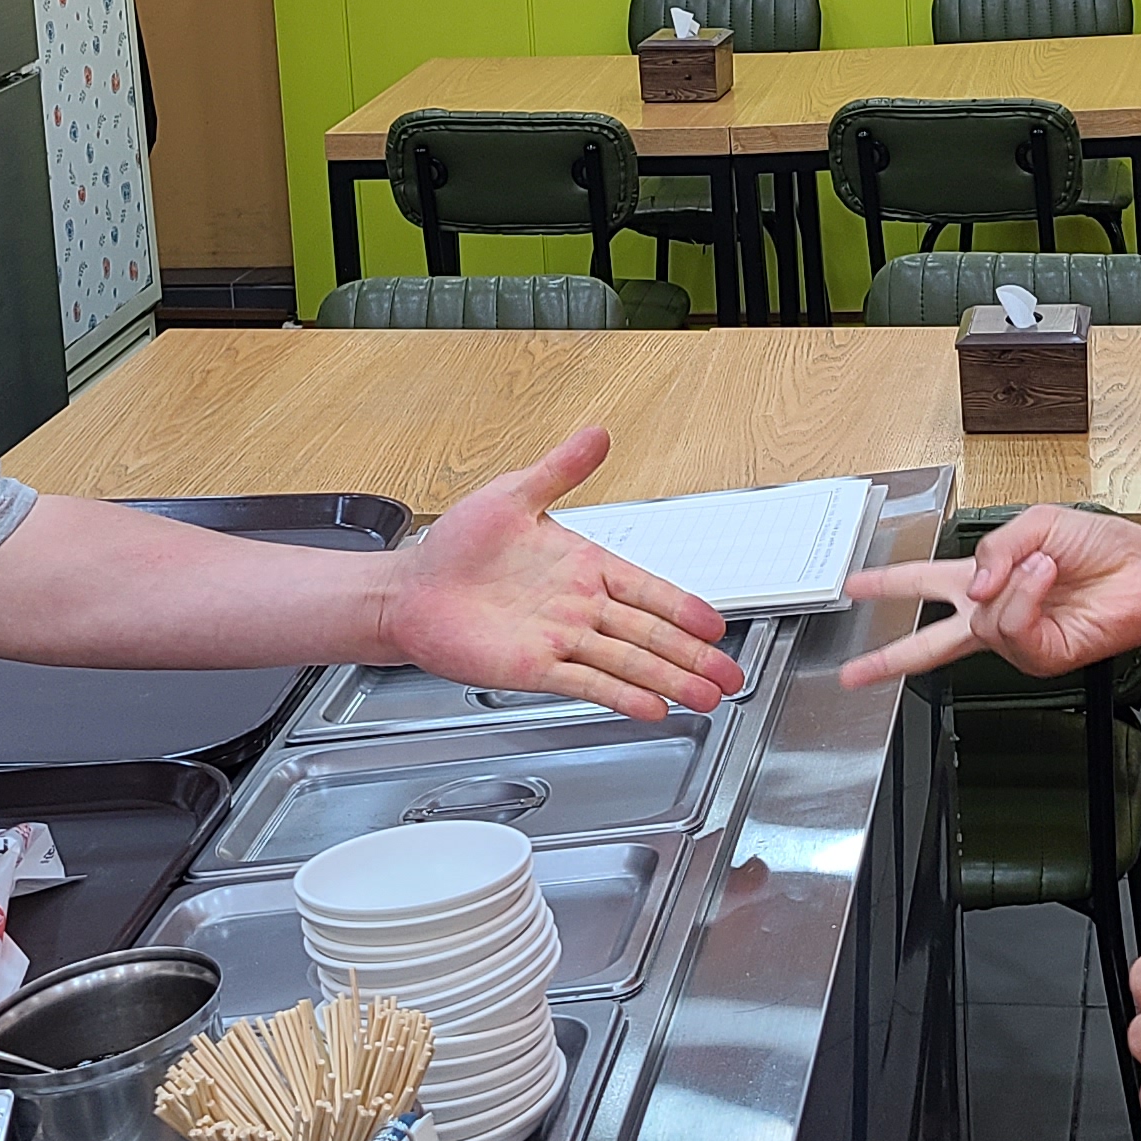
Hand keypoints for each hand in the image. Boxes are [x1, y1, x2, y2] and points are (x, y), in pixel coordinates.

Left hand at [380, 428, 736, 718]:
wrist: (410, 590)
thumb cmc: (456, 545)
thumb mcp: (513, 495)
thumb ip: (561, 468)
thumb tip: (598, 433)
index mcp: (582, 565)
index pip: (647, 588)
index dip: (684, 607)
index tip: (716, 624)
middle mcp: (578, 606)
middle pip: (649, 633)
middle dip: (693, 656)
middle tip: (731, 676)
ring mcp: (559, 639)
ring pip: (627, 662)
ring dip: (669, 680)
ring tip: (706, 697)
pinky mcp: (533, 667)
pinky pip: (585, 681)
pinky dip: (620, 695)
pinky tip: (651, 707)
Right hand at [838, 502, 1140, 687]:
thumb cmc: (1101, 546)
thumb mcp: (1035, 524)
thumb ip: (992, 551)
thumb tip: (972, 592)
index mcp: (985, 577)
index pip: (924, 581)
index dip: (887, 583)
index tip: (854, 587)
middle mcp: (994, 612)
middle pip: (928, 641)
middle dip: (887, 657)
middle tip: (853, 672)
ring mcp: (1016, 639)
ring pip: (982, 621)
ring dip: (1014, 585)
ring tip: (1045, 565)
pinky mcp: (1038, 656)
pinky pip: (1011, 627)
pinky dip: (1028, 597)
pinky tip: (1047, 578)